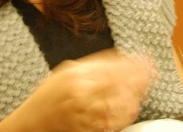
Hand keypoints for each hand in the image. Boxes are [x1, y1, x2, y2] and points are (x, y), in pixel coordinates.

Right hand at [15, 49, 155, 131]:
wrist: (31, 124)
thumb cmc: (48, 97)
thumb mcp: (65, 72)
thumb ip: (91, 65)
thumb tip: (120, 58)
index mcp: (76, 74)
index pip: (112, 65)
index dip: (133, 63)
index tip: (146, 61)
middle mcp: (81, 92)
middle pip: (119, 82)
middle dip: (140, 78)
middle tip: (152, 74)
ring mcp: (85, 112)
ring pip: (120, 103)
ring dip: (136, 96)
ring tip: (143, 90)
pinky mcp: (87, 129)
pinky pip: (114, 122)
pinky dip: (127, 114)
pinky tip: (133, 108)